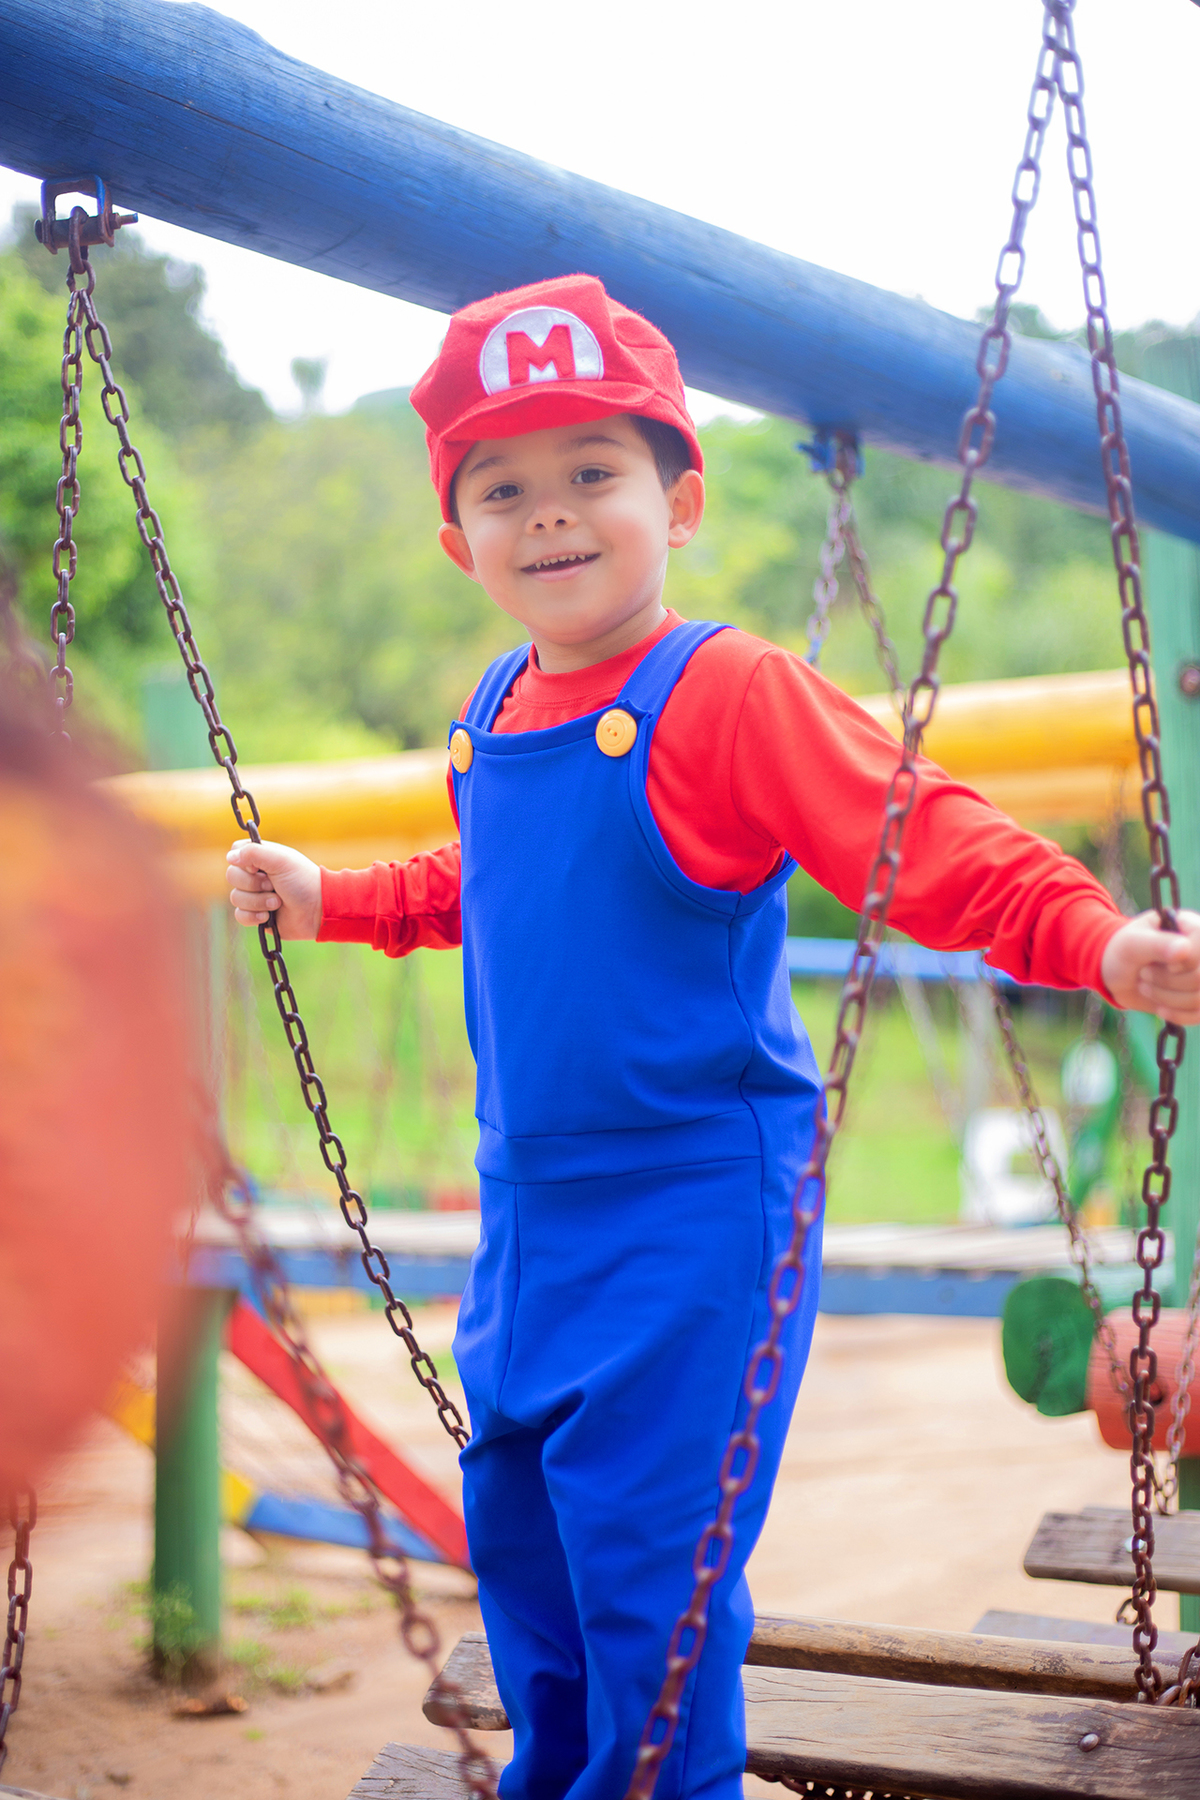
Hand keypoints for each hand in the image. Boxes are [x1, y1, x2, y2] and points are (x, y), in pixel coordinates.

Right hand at [226, 839, 321, 938]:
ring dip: (258, 901)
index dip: (242, 861)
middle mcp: (255, 875)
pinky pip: (240, 916)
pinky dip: (253, 916)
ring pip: (235, 898)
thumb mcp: (280, 860)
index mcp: (261, 858)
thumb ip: (254, 852)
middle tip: (273, 885)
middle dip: (253, 884)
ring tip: (278, 902)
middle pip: (232, 876)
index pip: (235, 852)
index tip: (258, 867)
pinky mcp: (256, 915)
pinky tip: (269, 916)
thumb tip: (230, 857)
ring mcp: (255, 895)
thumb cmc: (302, 881)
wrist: (317, 910)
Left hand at [1100, 908, 1199, 1024]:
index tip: (1156, 962)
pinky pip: (1199, 1014)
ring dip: (1166, 998)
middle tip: (1143, 974)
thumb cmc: (1123, 950)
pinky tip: (1160, 1009)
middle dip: (1165, 981)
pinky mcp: (1197, 997)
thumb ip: (1158, 944)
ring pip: (1198, 998)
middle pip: (1199, 977)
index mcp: (1191, 928)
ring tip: (1146, 987)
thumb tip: (1184, 949)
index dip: (1182, 962)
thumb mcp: (1133, 943)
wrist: (1116, 973)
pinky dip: (1177, 1015)